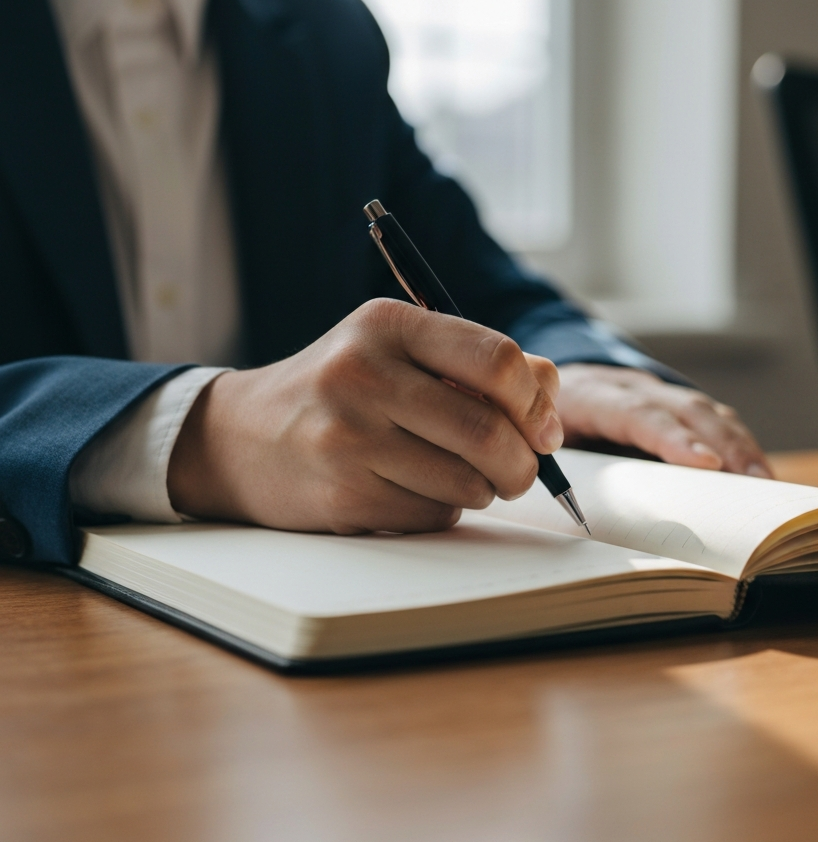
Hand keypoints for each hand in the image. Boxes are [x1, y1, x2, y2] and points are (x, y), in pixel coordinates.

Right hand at [167, 299, 562, 533]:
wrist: (244, 437)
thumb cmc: (342, 390)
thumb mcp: (400, 351)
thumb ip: (478, 362)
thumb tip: (550, 393)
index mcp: (387, 325)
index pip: (495, 359)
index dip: (535, 402)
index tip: (544, 429)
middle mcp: (363, 375)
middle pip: (487, 432)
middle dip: (522, 464)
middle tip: (519, 471)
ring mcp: (348, 438)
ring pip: (466, 483)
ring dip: (482, 490)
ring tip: (459, 476)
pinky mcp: (341, 495)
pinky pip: (433, 516)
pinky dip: (443, 511)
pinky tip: (413, 491)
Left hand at [554, 364, 772, 477]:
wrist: (537, 382)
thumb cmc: (538, 426)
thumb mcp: (534, 443)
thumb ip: (555, 470)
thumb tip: (581, 514)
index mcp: (590, 395)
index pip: (636, 412)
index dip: (672, 436)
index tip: (705, 462)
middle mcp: (629, 386)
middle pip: (683, 407)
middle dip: (722, 443)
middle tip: (752, 481)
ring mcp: (653, 391)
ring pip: (704, 410)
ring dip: (737, 445)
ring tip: (763, 482)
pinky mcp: (669, 403)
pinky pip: (710, 418)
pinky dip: (735, 443)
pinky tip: (754, 471)